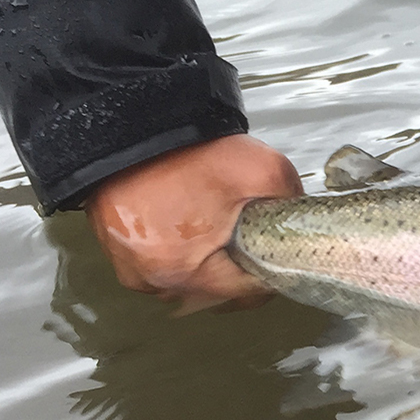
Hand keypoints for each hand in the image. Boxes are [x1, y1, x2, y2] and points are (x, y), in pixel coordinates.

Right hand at [84, 134, 302, 312]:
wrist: (137, 126)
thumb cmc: (193, 152)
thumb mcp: (264, 171)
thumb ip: (291, 204)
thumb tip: (303, 226)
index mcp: (187, 272)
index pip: (248, 293)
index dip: (270, 272)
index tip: (276, 254)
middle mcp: (154, 280)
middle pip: (216, 293)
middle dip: (238, 271)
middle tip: (248, 240)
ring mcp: (130, 269)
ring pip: (187, 283)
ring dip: (207, 266)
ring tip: (217, 231)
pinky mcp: (116, 252)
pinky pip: (159, 266)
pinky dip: (178, 254)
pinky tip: (190, 229)